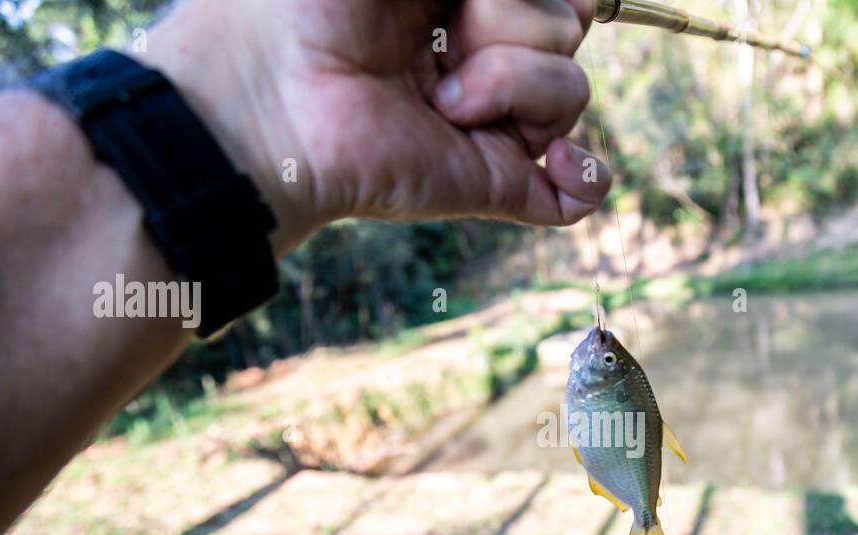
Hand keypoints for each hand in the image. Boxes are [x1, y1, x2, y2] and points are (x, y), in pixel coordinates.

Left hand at [139, 0, 610, 252]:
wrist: (273, 97)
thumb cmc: (313, 6)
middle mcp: (481, 58)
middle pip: (569, 24)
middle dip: (512, 17)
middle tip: (439, 33)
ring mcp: (491, 125)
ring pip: (573, 90)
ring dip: (511, 80)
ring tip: (440, 99)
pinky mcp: (492, 185)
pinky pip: (579, 194)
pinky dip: (584, 178)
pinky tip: (554, 163)